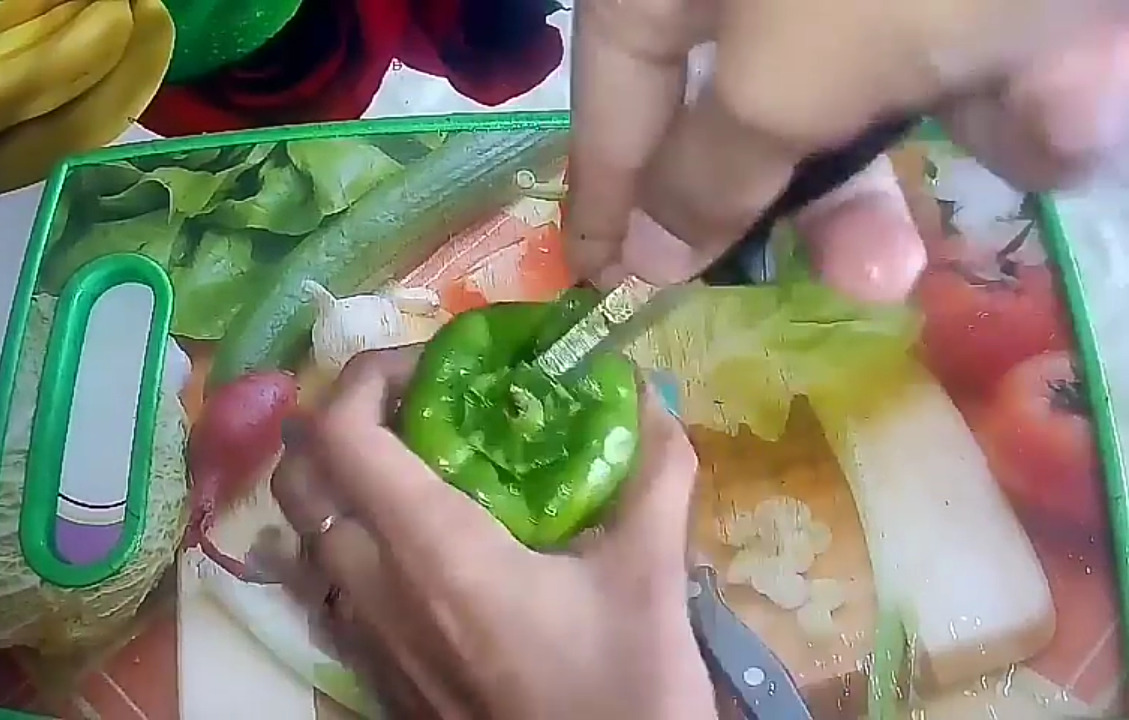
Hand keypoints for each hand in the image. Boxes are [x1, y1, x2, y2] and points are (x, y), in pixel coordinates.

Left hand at [267, 347, 714, 718]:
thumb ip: (654, 476)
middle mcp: (373, 586)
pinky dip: (341, 544)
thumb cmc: (620, 691)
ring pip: (301, 537)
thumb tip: (650, 402)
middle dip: (340, 422)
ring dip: (335, 484)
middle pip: (297, 477)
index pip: (339, 432)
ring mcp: (364, 639)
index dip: (365, 376)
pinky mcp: (374, 677)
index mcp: (430, 546)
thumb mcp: (649, 577)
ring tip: (407, 470)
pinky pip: (323, 591)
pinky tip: (409, 549)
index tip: (430, 366)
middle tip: (413, 410)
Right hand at [567, 0, 1128, 301]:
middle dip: (801, 210)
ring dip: (919, 173)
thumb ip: (703, 174)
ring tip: (941, 235)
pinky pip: (975, 67)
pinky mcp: (978, 5)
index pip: (614, 99)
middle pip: (749, 116)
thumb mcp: (782, 79)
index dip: (607, 199)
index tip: (599, 290)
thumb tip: (640, 256)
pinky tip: (1070, 96)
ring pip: (873, 107)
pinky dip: (1022, 97)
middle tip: (832, 284)